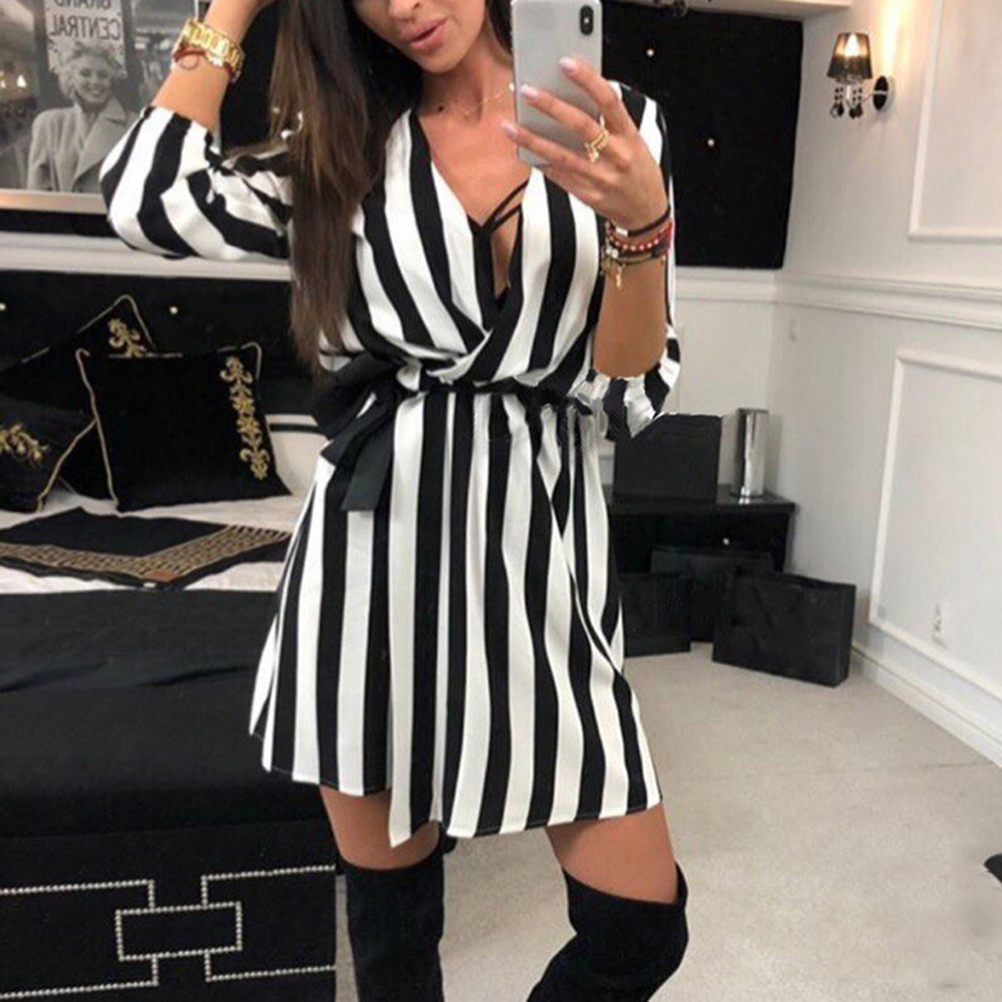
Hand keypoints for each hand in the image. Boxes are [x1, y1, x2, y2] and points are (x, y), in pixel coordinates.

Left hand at [500, 57, 667, 231]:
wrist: (646, 211)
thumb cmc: (638, 171)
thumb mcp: (633, 141)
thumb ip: (609, 122)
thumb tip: (573, 97)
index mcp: (630, 135)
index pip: (609, 100)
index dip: (587, 79)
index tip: (566, 63)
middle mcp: (616, 155)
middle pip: (581, 125)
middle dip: (552, 106)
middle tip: (528, 91)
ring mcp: (601, 178)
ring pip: (562, 155)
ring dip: (533, 140)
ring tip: (511, 126)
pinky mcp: (587, 195)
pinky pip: (559, 176)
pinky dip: (540, 162)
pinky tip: (523, 151)